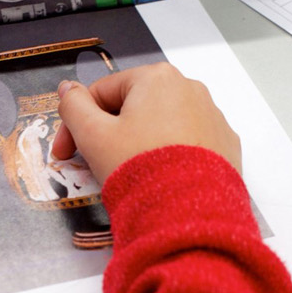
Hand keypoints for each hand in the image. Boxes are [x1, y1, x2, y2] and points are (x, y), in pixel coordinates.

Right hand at [51, 62, 240, 182]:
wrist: (188, 214)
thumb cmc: (141, 169)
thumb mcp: (93, 135)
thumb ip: (73, 106)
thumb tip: (68, 90)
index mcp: (156, 78)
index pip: (102, 93)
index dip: (77, 123)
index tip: (66, 153)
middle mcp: (190, 89)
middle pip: (133, 107)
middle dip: (110, 133)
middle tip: (95, 164)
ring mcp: (212, 117)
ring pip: (162, 124)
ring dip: (140, 144)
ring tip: (129, 174)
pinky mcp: (225, 145)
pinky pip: (187, 143)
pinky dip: (170, 155)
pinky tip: (159, 177)